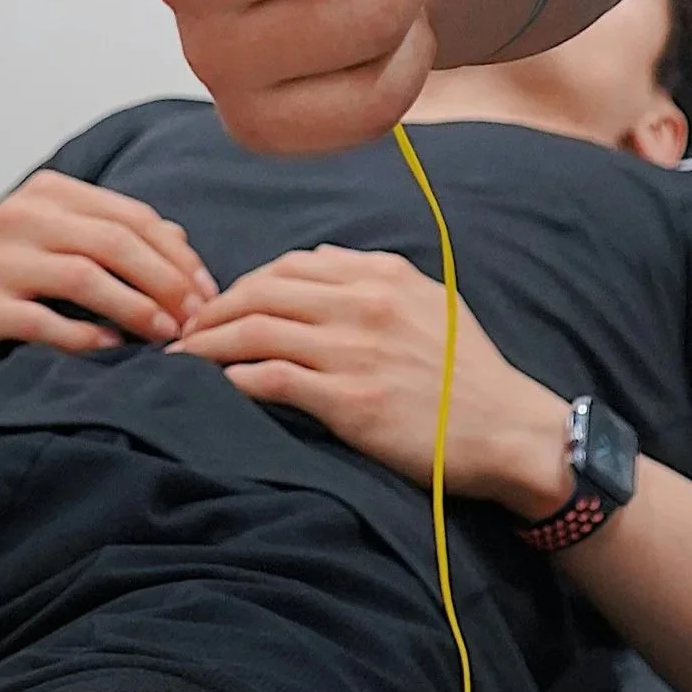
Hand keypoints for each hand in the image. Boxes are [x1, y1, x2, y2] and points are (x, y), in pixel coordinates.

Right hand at [0, 171, 216, 377]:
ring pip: (84, 276)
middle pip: (114, 241)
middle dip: (165, 281)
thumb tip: (179, 242)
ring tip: (166, 334)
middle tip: (196, 317)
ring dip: (134, 306)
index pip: (130, 217)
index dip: (177, 255)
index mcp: (47, 194)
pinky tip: (112, 351)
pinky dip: (83, 336)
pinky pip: (43, 320)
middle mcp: (21, 217)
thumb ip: (106, 236)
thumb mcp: (47, 242)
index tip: (207, 292)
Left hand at [170, 244, 571, 515]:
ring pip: (255, 331)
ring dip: (208, 344)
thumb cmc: (470, 377)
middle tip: (183, 333)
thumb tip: (321, 260)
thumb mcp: (432, 304)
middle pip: (260, 292)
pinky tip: (217, 385)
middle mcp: (364, 304)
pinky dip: (234, 378)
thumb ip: (375, 279)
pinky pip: (271, 379)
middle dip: (212, 310)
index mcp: (382, 276)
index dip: (243, 284)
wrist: (510, 431)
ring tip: (181, 361)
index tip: (220, 307)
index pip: (289, 266)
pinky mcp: (349, 401)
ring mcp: (354, 352)